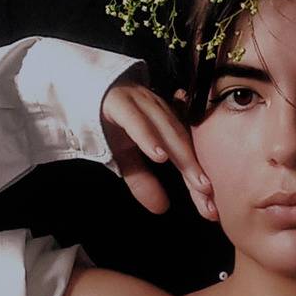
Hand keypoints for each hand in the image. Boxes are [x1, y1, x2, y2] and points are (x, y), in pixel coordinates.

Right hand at [100, 76, 216, 220]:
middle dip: (198, 174)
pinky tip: (159, 157)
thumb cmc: (110, 121)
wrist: (83, 86)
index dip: (198, 183)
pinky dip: (148, 138)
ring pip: (167, 132)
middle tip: (210, 201)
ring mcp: (141, 104)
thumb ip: (142, 179)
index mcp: (164, 124)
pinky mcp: (119, 102)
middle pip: (183, 145)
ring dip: (184, 157)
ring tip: (197, 183)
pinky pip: (136, 121)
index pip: (186, 155)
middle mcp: (159, 112)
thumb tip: (162, 208)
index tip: (212, 209)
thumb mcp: (125, 156)